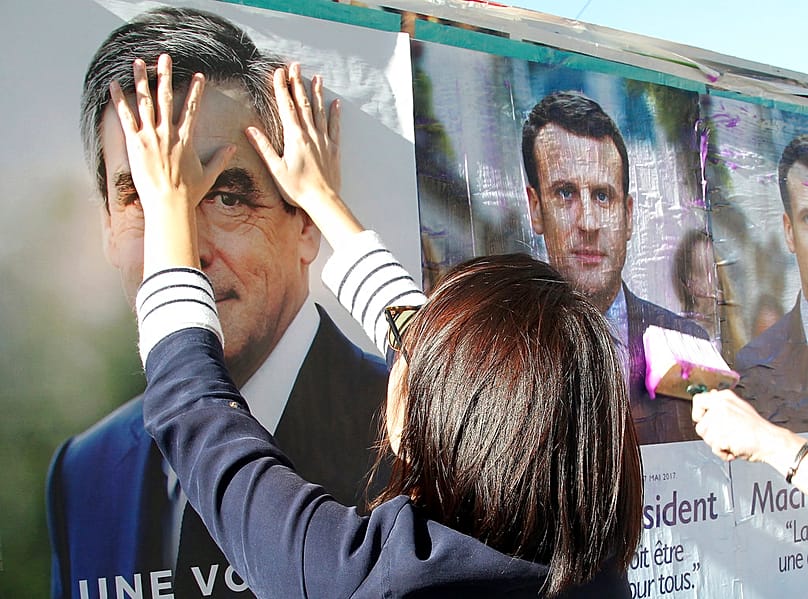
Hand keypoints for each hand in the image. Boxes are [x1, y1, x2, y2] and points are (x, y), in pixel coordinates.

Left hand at [109, 54, 233, 271]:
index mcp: (185, 139)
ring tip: (138, 63)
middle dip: (166, 76)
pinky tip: (114, 85)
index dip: (196, 91)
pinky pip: (125, 117)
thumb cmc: (188, 193)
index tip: (199, 76)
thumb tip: (234, 148)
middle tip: (165, 58)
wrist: (169, 204)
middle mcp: (168, 133)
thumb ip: (220, 159)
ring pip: (145, 102)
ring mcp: (151, 137)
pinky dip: (119, 100)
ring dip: (141, 80)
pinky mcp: (135, 144)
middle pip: (167, 98)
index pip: (192, 109)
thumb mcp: (208, 175)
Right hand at [247, 63, 362, 247]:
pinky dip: (335, 114)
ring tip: (316, 77)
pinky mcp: (334, 148)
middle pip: (302, 103)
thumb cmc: (297, 188)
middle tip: (295, 66)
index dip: (281, 87)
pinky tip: (335, 103)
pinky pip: (335, 127)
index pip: (285, 106)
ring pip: (320, 111)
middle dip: (297, 83)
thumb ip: (263, 147)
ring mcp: (323, 140)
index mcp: (294, 137)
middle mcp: (310, 134)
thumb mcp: (276, 169)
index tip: (278, 72)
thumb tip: (250, 129)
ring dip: (316, 93)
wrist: (322, 200)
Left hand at [692, 389, 785, 463]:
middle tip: (727, 435)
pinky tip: (734, 448)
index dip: (699, 413)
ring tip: (733, 441)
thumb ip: (722, 403)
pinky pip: (714, 448)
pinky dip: (723, 453)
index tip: (704, 420)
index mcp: (723, 397)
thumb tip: (710, 394)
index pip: (698, 400)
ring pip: (706, 438)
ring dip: (718, 444)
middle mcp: (720, 405)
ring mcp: (720, 419)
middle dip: (711, 435)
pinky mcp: (721, 434)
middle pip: (700, 425)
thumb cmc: (757, 429)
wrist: (771, 442)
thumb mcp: (739, 407)